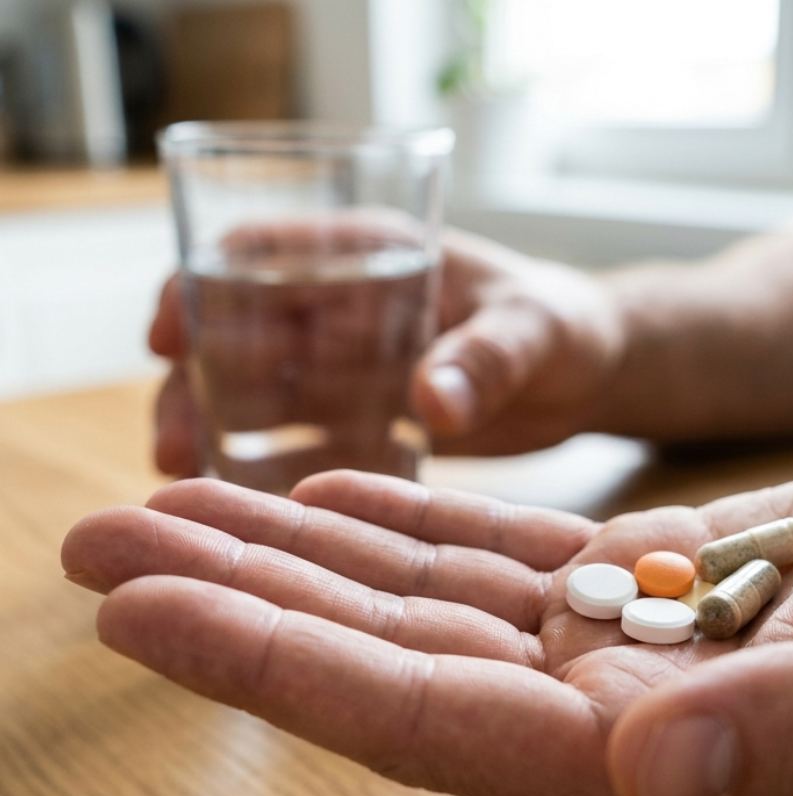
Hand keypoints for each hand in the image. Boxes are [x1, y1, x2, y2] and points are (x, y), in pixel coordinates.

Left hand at [61, 439, 792, 795]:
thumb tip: (655, 773)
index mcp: (694, 765)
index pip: (444, 723)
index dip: (287, 667)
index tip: (151, 610)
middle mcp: (639, 721)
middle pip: (402, 661)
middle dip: (251, 603)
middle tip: (108, 541)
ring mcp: (644, 652)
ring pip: (438, 604)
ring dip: (309, 553)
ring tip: (189, 502)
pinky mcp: (668, 587)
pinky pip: (514, 560)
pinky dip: (419, 527)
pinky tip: (341, 496)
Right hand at [151, 225, 624, 475]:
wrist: (590, 371)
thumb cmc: (565, 325)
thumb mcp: (537, 330)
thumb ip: (490, 356)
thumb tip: (431, 401)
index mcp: (372, 255)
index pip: (262, 251)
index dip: (199, 284)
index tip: (165, 338)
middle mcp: (344, 306)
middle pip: (240, 333)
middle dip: (195, 384)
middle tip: (175, 450)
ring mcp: (349, 364)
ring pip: (259, 392)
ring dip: (220, 432)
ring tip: (197, 484)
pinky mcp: (366, 416)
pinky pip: (305, 441)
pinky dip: (277, 468)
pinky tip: (258, 511)